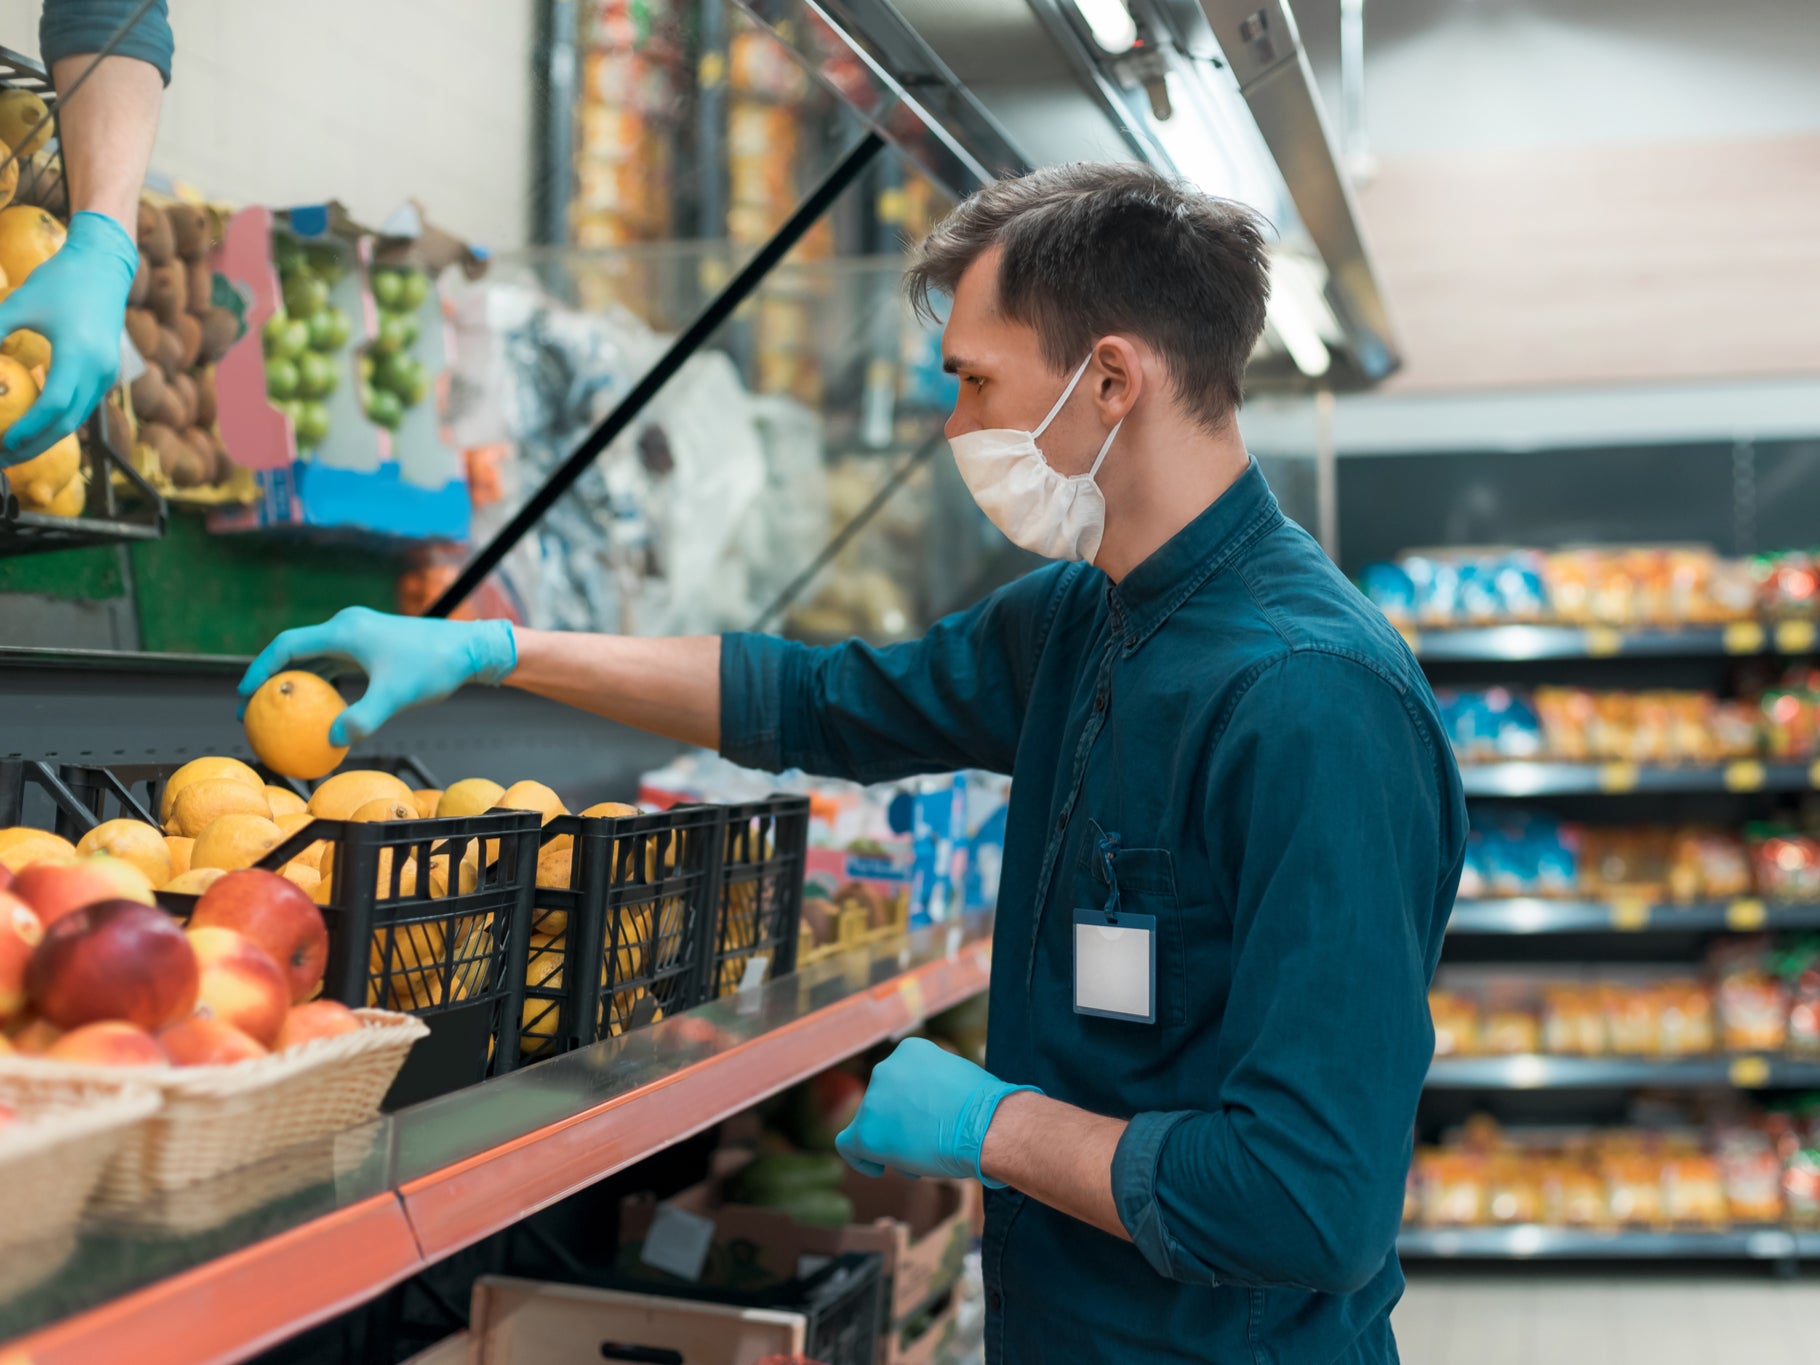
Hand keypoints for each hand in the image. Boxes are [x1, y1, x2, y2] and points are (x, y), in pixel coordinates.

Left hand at [0, 212, 136, 464]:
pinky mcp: (106, 373)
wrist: (103, 268)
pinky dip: (60, 421)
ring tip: (16, 447)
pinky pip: (83, 406)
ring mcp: (106, 374)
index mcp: (79, 355)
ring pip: (78, 419)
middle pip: (68, 423)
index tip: (2, 441)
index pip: (53, 405)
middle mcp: (99, 371)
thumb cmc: (59, 282)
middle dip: (35, 445)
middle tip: (3, 459)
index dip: (26, 428)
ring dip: (48, 437)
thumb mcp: (18, 305)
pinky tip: (37, 424)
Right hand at [238, 607, 516, 744]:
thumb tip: (331, 741)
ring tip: (276, 714)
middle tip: (251, 713)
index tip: (243, 696)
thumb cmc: (434, 667)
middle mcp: (347, 628)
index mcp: (344, 631)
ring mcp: (360, 636)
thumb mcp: (397, 696)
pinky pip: (335, 666)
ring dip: (294, 684)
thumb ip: (363, 718)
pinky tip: (318, 712)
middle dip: (270, 680)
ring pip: (315, 659)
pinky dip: (322, 685)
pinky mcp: (372, 647)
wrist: (470, 648)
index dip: (260, 669)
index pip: (287, 646)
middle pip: (295, 652)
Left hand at [835, 1037, 1039, 1184]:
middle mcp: (886, 1069)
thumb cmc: (986, 1108)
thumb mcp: (961, 1080)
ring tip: (920, 1160)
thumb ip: (937, 1088)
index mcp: (911, 1051)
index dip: (909, 1103)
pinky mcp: (867, 1131)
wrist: (984, 1126)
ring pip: (872, 1126)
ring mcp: (874, 1099)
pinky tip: (878, 1169)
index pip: (900, 1080)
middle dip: (901, 1125)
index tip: (922, 1120)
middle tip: (925, 1144)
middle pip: (884, 1103)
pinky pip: (848, 1145)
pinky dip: (860, 1158)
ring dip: (892, 1143)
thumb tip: (934, 1107)